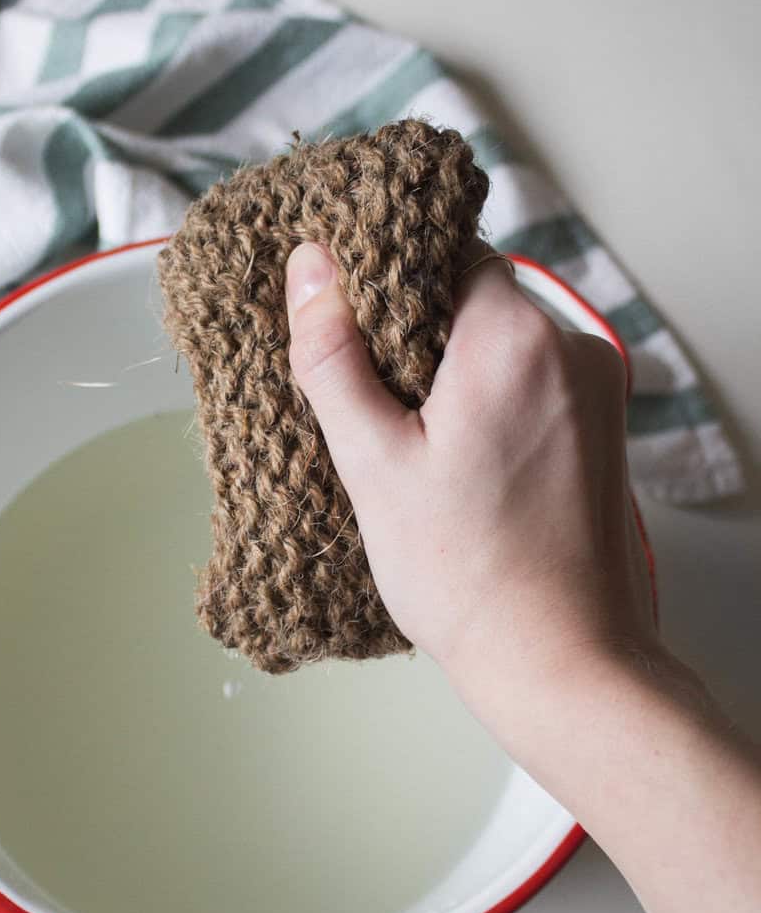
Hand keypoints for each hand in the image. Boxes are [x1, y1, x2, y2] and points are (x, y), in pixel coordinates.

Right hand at [284, 239, 657, 758]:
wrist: (562, 661)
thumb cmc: (465, 574)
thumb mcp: (374, 463)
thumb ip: (334, 354)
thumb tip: (310, 264)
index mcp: (512, 340)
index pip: (444, 251)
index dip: (386, 277)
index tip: (343, 323)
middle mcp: (570, 348)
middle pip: (474, 293)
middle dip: (414, 330)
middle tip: (367, 396)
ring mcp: (597, 388)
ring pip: (502, 338)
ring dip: (451, 367)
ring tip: (408, 438)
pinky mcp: (603, 426)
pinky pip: (532, 379)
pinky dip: (488, 397)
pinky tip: (454, 459)